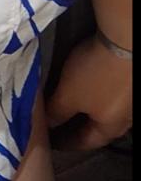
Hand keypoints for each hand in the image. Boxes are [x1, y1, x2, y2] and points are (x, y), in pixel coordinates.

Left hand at [45, 34, 132, 150]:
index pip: (85, 142)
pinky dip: (98, 94)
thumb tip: (48, 124)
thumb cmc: (97, 72)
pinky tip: (92, 85)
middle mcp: (126, 118)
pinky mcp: (131, 79)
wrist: (126, 38)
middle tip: (60, 125)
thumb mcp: (69, 94)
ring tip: (74, 104)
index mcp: (110, 128)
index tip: (52, 143)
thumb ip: (57, 112)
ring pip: (107, 110)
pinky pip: (112, 93)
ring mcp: (131, 99)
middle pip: (99, 128)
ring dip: (90, 109)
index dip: (66, 143)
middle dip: (79, 127)